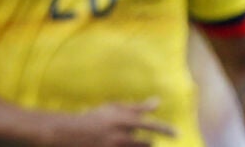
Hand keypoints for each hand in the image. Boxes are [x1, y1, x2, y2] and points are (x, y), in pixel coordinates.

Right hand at [48, 100, 175, 146]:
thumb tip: (158, 102)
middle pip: (145, 144)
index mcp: (123, 121)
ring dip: (138, 146)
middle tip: (144, 141)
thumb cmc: (94, 118)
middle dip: (147, 143)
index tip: (178, 134)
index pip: (151, 125)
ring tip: (125, 141)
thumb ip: (137, 107)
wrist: (67, 134)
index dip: (166, 130)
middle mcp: (119, 136)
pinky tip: (122, 144)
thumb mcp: (115, 109)